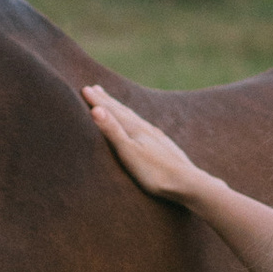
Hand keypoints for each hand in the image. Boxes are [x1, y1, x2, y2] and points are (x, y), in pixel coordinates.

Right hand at [83, 84, 201, 204]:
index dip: (98, 101)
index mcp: (135, 128)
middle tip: (96, 88)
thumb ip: (112, 131)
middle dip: (108, 100)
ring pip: (135, 118)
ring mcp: (156, 137)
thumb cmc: (155, 172)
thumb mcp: (128, 152)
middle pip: (123, 110)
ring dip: (121, 109)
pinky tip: (140, 127)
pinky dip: (135, 122)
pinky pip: (144, 127)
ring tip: (115, 105)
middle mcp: (146, 128)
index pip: (112, 111)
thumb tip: (96, 109)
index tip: (84, 88)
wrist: (188, 184)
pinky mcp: (164, 147)